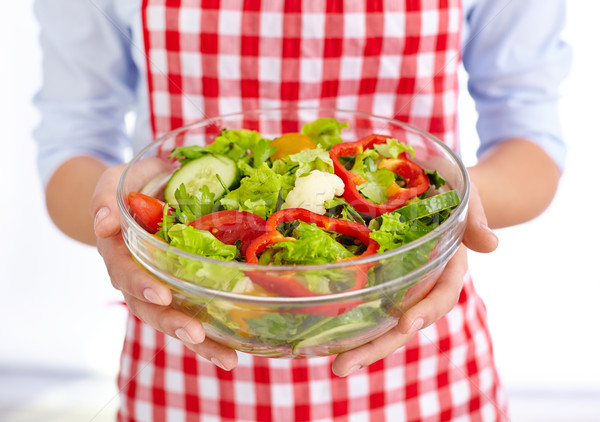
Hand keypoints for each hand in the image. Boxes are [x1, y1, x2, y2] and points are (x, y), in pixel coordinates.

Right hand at [89, 163, 238, 370]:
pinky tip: (236, 350)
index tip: (160, 294)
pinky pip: (195, 313)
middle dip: (172, 322)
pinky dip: (214, 334)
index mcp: (119, 253)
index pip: (125, 273)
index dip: (140, 285)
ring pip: (174, 319)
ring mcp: (160, 286)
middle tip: (195, 334)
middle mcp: (137, 277)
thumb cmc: (131, 186)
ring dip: (199, 342)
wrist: (145, 192)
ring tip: (227, 359)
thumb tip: (104, 224)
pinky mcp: (183, 288)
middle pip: (150, 308)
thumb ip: (105, 199)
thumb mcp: (115, 183)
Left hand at [331, 184, 497, 376]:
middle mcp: (424, 284)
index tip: (405, 323)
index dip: (426, 310)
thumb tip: (491, 245)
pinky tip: (325, 336)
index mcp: (448, 268)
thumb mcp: (469, 201)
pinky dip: (351, 319)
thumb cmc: (453, 195)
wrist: (438, 191)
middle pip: (403, 323)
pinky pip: (367, 300)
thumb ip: (477, 221)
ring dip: (359, 343)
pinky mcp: (381, 277)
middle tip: (342, 367)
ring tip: (334, 365)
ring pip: (382, 320)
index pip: (441, 295)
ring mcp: (402, 285)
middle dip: (376, 346)